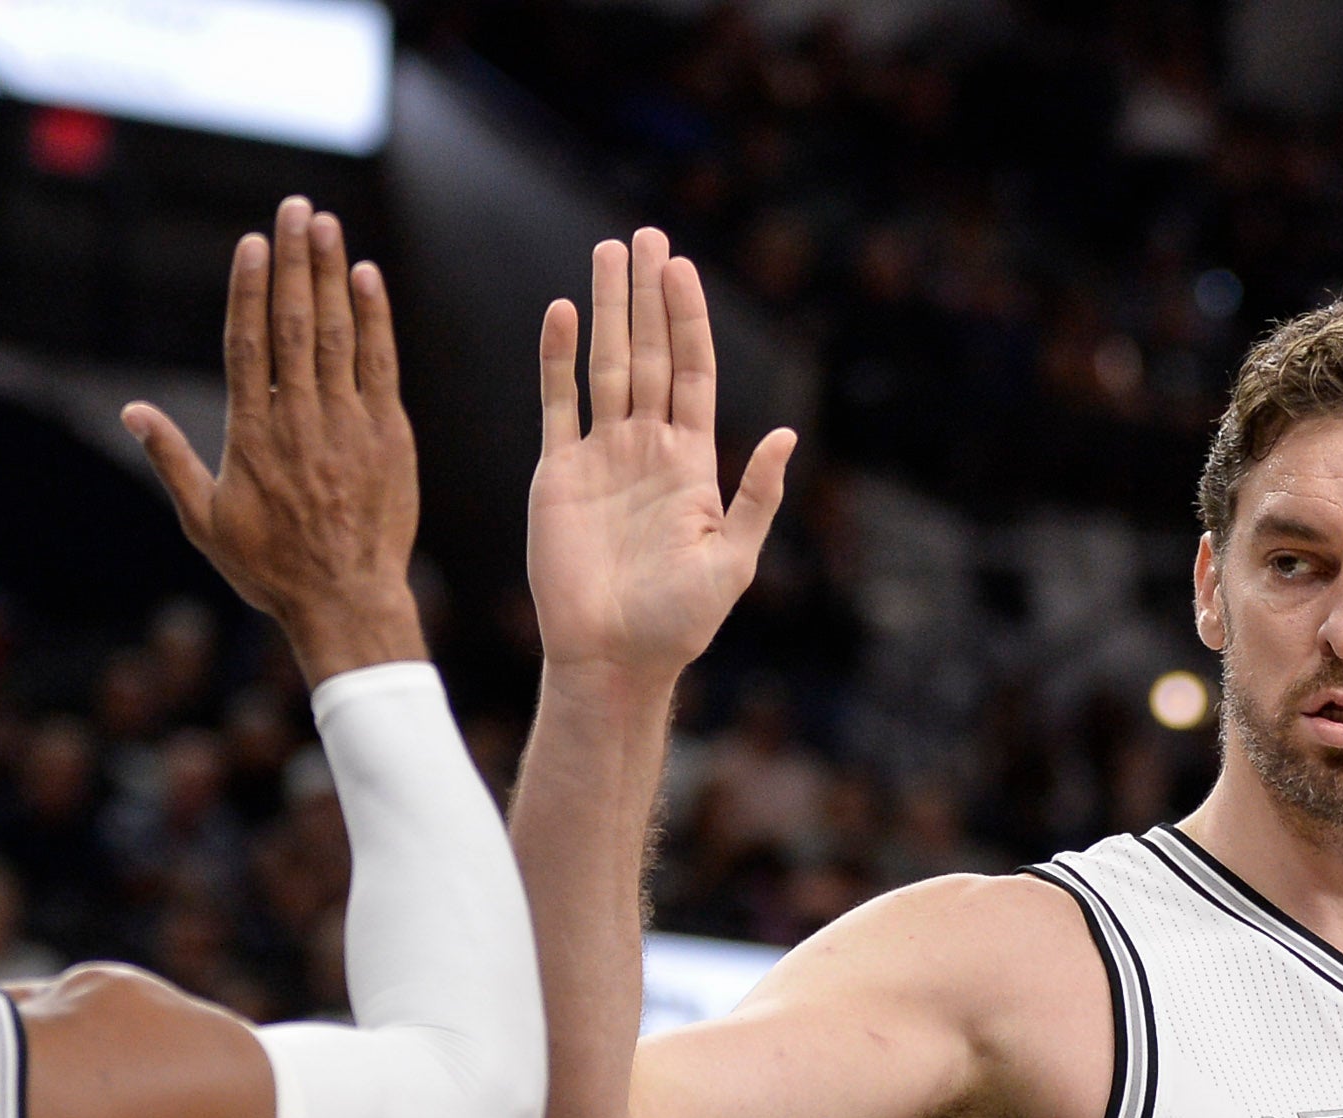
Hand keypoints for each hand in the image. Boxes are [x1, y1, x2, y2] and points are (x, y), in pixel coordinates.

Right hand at [123, 198, 423, 682]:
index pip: (248, 344)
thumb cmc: (270, 568)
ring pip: (337, 334)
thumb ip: (170, 459)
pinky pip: (381, 365)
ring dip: (332, 275)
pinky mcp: (390, 436)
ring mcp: (348, 425)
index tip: (254, 243)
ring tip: (326, 225)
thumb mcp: (205, 520)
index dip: (250, 289)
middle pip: (294, 323)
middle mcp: (300, 419)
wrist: (346, 601)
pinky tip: (367, 278)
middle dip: (295, 261)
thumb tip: (131, 412)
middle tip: (296, 207)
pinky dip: (375, 320)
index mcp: (252, 433)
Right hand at [529, 227, 797, 682]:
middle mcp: (646, 449)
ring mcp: (600, 456)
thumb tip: (785, 435)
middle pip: (648, 354)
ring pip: (605, 366)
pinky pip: (557, 403)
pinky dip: (558, 358)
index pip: (692, 373)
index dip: (688, 319)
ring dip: (608, 309)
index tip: (682, 267)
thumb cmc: (677, 621)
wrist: (612, 657)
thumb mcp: (733, 561)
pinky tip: (565, 312)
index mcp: (691, 464)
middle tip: (646, 234)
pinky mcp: (558, 472)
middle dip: (648, 295)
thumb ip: (756, 496)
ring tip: (608, 252)